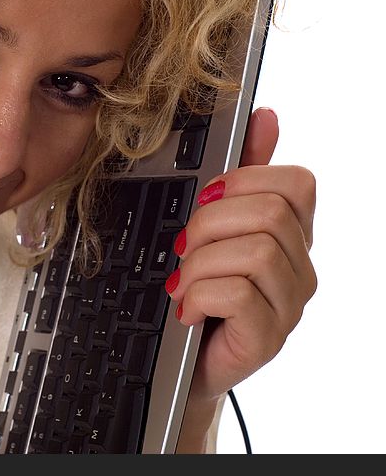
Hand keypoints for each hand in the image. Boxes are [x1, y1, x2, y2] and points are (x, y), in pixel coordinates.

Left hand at [170, 107, 317, 419]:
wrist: (179, 361)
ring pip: (255, 251)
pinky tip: (187, 308)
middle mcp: (297, 266)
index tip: (207, 196)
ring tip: (183, 283)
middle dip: (210, 223)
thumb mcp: (212, 228)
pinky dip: (199, 295)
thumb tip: (265, 115)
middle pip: (270, 213)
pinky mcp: (269, 336)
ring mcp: (288, 304)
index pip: (297, 183)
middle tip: (184, 248)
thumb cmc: (198, 291)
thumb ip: (241, 175)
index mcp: (289, 234)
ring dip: (201, 263)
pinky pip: (238, 294)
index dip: (246, 179)